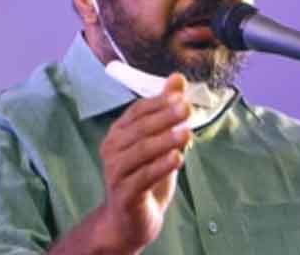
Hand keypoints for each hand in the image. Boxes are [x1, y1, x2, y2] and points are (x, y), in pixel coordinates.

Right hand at [96, 73, 191, 253]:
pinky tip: (177, 158)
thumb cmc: (146, 177)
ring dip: (164, 141)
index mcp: (119, 133)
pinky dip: (160, 167)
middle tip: (187, 109)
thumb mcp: (160, 141)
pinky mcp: (124, 194)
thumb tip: (177, 78)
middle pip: (139, 129)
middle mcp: (112, 149)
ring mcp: (115, 172)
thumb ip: (167, 110)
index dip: (159, 103)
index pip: (138, 111)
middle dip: (164, 118)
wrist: (131, 221)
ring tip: (186, 134)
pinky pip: (143, 177)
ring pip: (140, 151)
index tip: (181, 96)